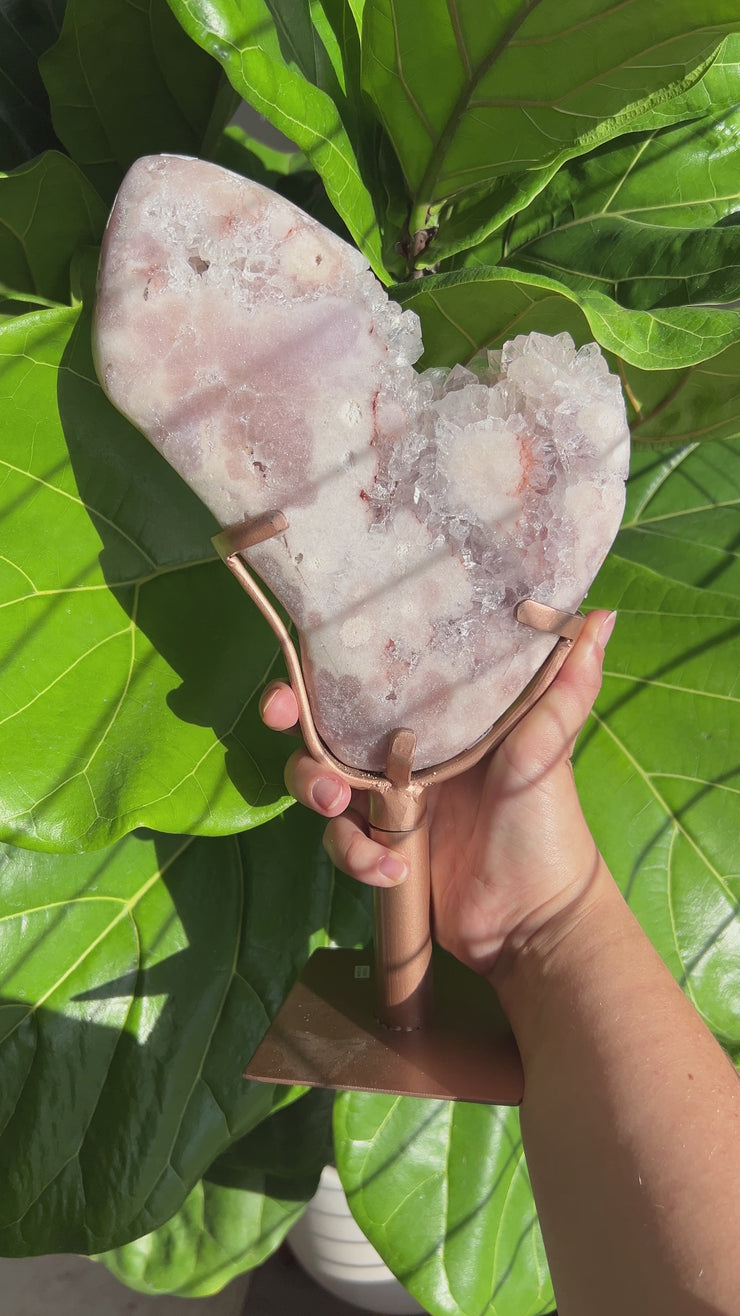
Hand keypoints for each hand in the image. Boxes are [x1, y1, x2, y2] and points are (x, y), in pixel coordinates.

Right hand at [260, 610, 615, 976]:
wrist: (536, 921)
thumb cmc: (545, 824)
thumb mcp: (549, 750)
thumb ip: (566, 687)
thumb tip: (601, 613)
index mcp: (438, 721)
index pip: (370, 685)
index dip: (324, 674)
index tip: (296, 676)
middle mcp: (404, 756)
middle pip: (327, 732)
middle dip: (298, 730)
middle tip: (284, 726)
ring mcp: (388, 806)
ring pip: (322, 787)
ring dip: (316, 793)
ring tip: (339, 809)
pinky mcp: (381, 851)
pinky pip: (343, 845)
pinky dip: (358, 856)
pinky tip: (394, 870)